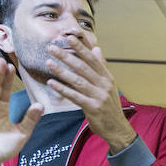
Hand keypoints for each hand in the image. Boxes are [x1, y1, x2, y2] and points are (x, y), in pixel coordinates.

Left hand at [45, 37, 136, 152]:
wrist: (117, 128)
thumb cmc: (109, 106)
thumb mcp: (108, 84)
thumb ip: (101, 66)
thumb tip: (97, 48)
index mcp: (107, 77)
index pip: (93, 59)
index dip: (81, 48)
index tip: (69, 37)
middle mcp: (104, 85)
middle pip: (83, 67)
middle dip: (67, 56)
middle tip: (52, 48)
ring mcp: (99, 96)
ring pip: (78, 80)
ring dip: (62, 71)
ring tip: (48, 63)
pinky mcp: (93, 107)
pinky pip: (75, 96)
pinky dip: (63, 89)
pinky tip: (51, 83)